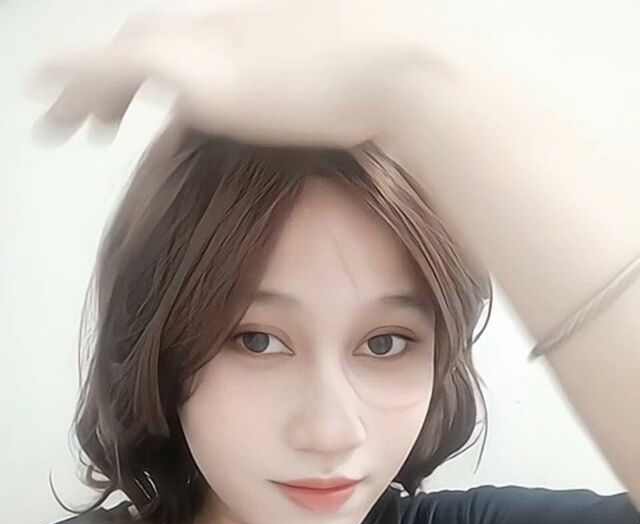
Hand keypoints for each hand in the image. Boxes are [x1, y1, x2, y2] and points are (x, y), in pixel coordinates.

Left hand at [27, 0, 438, 148]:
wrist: (400, 70)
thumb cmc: (399, 91)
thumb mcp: (363, 99)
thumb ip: (333, 112)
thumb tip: (343, 141)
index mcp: (262, 33)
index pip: (198, 44)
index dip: (168, 70)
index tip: (152, 101)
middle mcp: (229, 27)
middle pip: (153, 40)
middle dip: (116, 77)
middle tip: (96, 115)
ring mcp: (211, 41)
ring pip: (125, 53)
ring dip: (86, 85)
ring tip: (62, 118)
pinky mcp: (195, 68)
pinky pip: (115, 72)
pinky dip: (81, 86)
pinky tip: (63, 114)